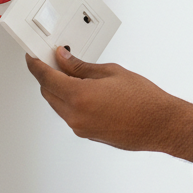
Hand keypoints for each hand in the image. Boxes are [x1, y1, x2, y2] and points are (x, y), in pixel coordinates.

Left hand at [25, 47, 192, 160]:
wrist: (160, 124)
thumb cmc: (144, 99)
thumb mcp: (112, 73)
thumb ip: (82, 67)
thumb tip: (64, 60)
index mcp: (79, 96)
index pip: (46, 78)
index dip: (36, 65)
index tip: (32, 58)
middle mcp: (75, 115)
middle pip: (48, 93)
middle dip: (48, 77)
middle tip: (57, 62)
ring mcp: (80, 128)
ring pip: (58, 106)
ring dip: (60, 91)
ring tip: (76, 76)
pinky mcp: (87, 134)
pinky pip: (70, 115)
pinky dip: (71, 102)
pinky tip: (86, 92)